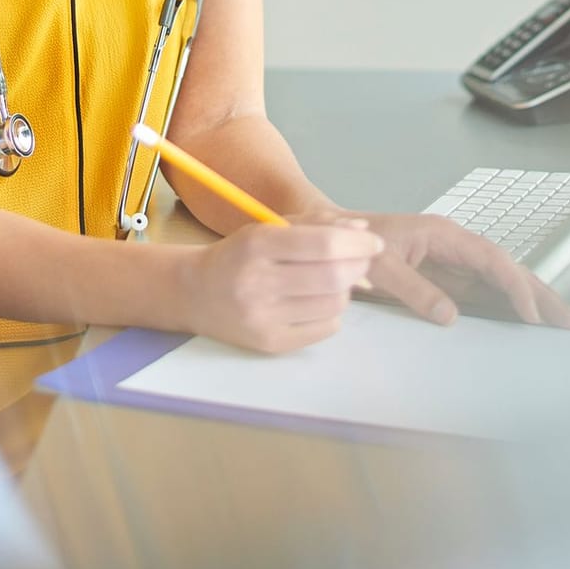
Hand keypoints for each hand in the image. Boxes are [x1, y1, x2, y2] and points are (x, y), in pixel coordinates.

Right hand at [181, 219, 383, 353]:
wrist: (194, 293)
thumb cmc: (239, 255)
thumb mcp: (269, 228)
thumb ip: (317, 224)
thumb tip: (364, 231)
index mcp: (257, 245)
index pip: (323, 244)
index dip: (358, 243)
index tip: (374, 242)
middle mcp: (257, 283)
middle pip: (333, 277)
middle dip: (358, 266)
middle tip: (361, 260)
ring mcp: (262, 318)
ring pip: (334, 304)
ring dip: (345, 290)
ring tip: (334, 280)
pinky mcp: (270, 344)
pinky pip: (325, 329)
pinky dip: (332, 313)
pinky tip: (317, 302)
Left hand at [351, 213, 569, 328]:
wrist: (328, 235)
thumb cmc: (350, 243)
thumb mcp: (379, 265)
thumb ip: (413, 289)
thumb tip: (450, 316)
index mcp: (443, 235)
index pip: (491, 261)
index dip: (514, 286)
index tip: (531, 313)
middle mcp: (453, 247)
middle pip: (506, 270)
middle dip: (539, 293)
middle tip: (569, 320)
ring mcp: (450, 263)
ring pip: (499, 283)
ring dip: (529, 302)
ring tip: (559, 323)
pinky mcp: (442, 279)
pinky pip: (481, 294)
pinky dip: (505, 308)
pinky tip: (522, 324)